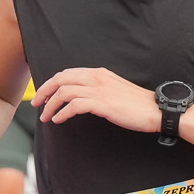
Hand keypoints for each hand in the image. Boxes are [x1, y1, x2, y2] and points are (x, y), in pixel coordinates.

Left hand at [34, 66, 159, 133]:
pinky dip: (62, 112)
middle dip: (44, 91)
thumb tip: (82, 98)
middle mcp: (97, 78)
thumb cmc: (137, 105)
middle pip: (61, 79)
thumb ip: (99, 89)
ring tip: (46, 116)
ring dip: (50, 105)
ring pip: (64, 91)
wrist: (156, 110)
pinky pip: (74, 105)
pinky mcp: (103, 103)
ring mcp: (100, 90)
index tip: (44, 95)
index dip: (51, 83)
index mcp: (99, 73)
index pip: (68, 73)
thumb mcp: (115, 91)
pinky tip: (58, 120)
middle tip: (37, 105)